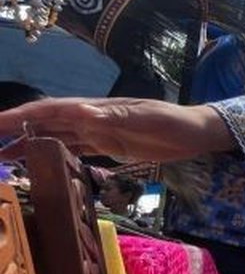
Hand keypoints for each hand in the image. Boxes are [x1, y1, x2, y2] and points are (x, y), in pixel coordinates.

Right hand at [0, 98, 231, 161]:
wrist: (195, 133)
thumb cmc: (172, 123)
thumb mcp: (144, 119)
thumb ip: (113, 118)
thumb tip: (79, 111)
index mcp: (94, 109)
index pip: (48, 111)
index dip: (19, 117)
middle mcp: (90, 118)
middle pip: (43, 124)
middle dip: (14, 132)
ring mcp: (98, 132)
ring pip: (54, 137)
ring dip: (28, 145)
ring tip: (2, 158)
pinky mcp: (108, 147)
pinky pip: (73, 149)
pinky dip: (52, 154)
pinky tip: (38, 163)